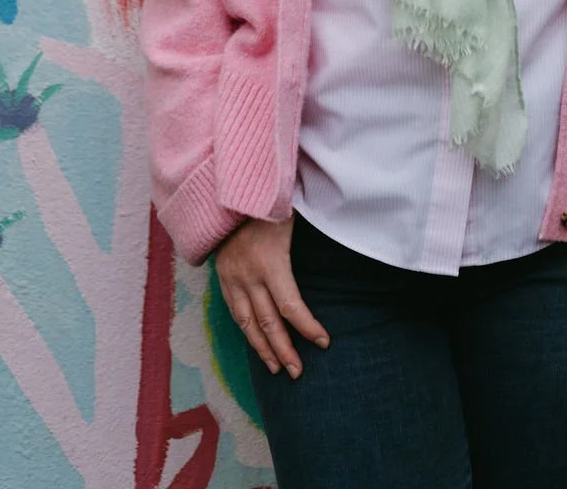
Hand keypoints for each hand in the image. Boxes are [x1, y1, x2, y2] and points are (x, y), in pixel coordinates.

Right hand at [215, 216, 328, 377]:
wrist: (226, 193)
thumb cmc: (267, 200)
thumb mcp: (291, 214)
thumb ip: (311, 230)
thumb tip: (344, 230)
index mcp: (270, 262)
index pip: (290, 306)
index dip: (307, 327)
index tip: (323, 341)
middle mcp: (249, 276)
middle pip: (268, 323)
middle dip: (284, 350)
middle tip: (297, 372)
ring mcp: (232, 279)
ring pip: (247, 324)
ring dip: (263, 349)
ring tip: (276, 369)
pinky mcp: (222, 278)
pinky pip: (234, 312)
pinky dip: (246, 331)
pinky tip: (255, 343)